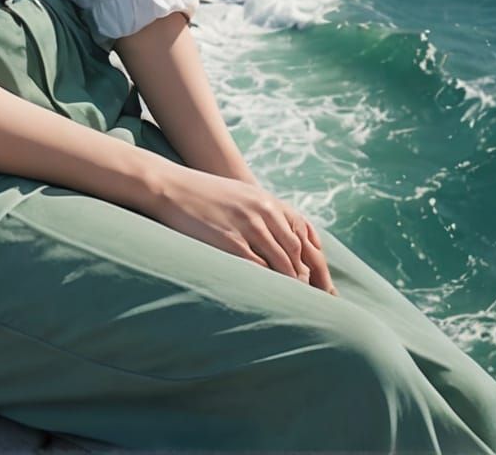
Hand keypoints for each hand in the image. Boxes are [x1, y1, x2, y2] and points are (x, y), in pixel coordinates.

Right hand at [146, 164, 337, 293]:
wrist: (171, 186)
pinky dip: (271, 286)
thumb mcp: (241, 196)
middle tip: (320, 305)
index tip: (324, 286)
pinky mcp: (231, 242)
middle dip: (312, 281)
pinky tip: (274, 299)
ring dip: (294, 287)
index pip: (306, 235)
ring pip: (284, 264)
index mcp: (268, 201)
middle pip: (299, 253)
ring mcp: (249, 227)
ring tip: (300, 308)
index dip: (318, 263)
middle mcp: (264, 211)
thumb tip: (284, 245)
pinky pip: (260, 270)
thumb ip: (265, 214)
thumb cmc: (205, 195)